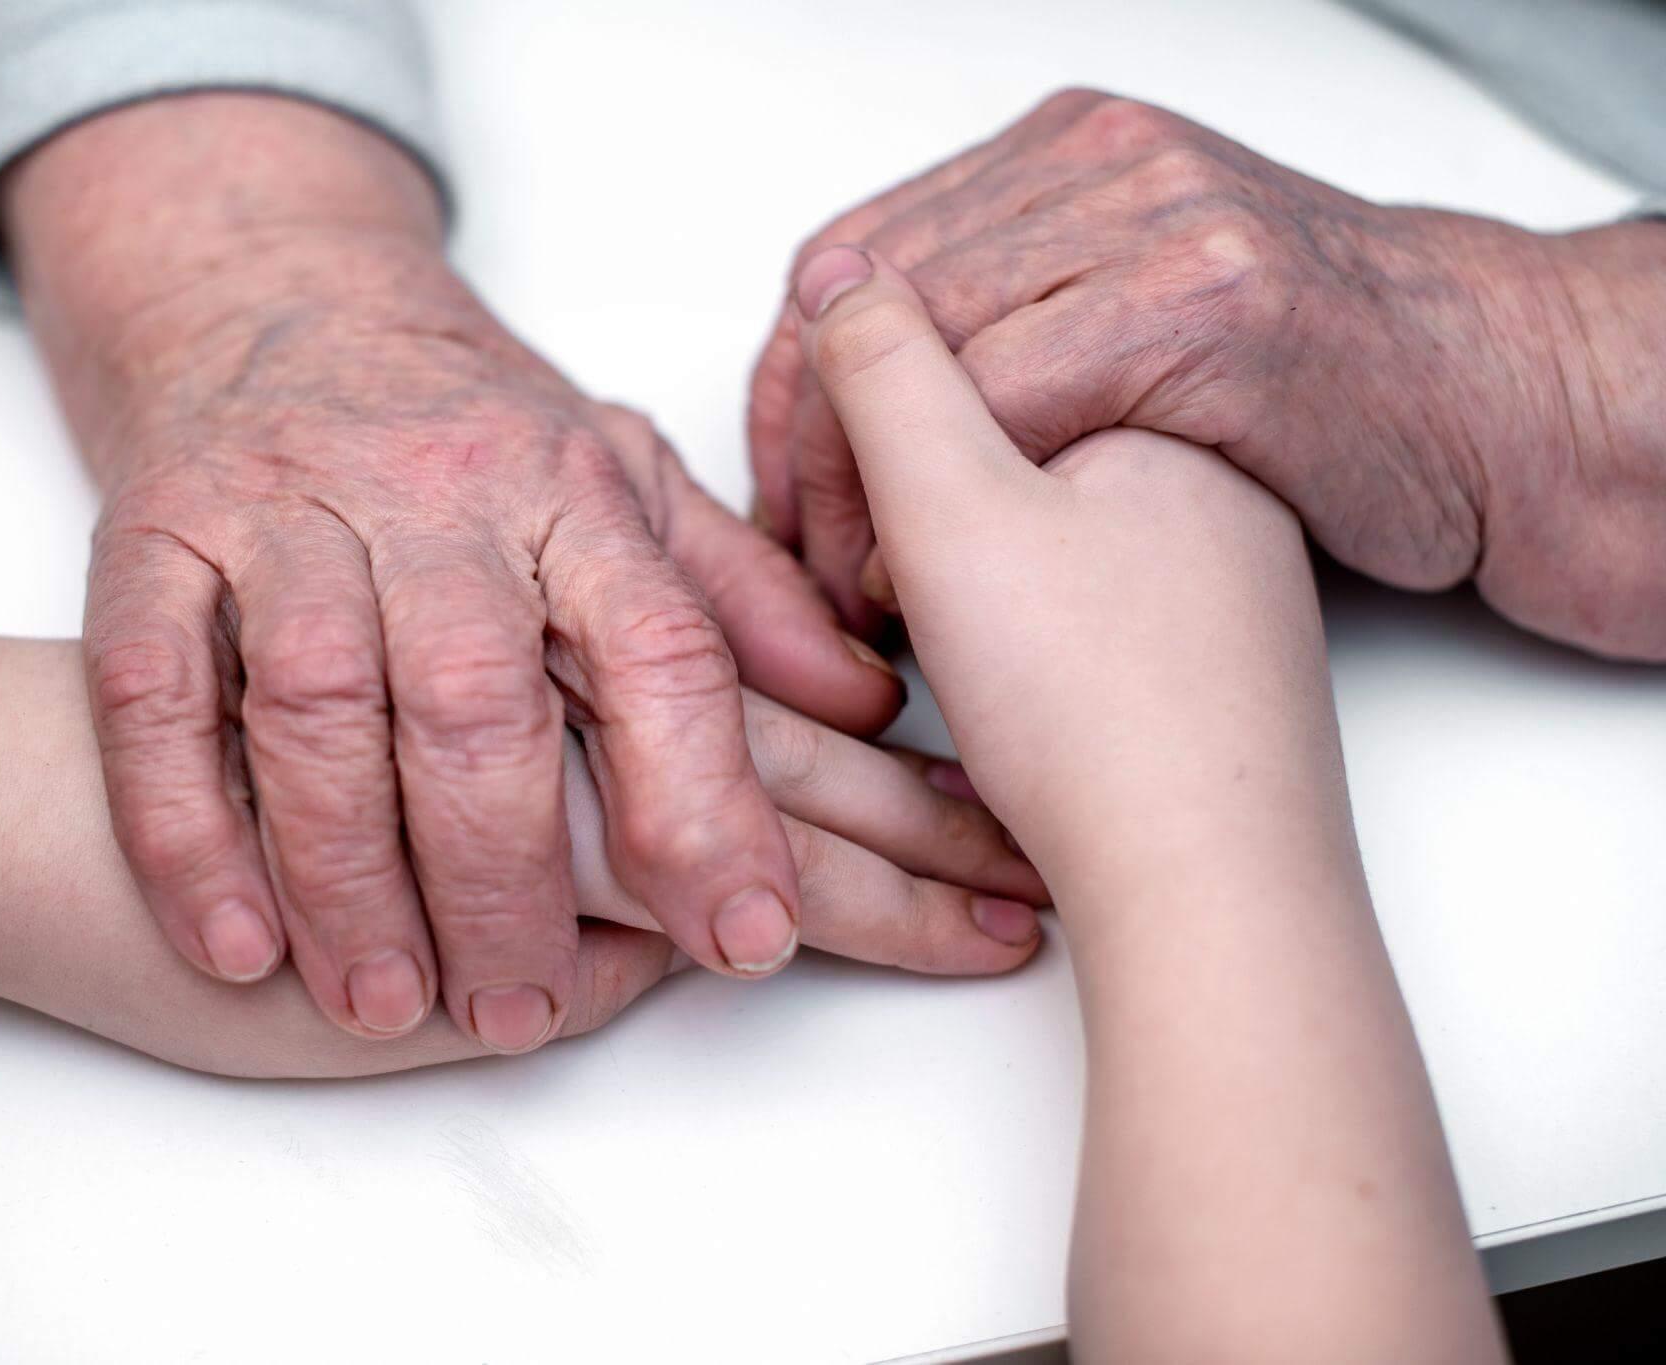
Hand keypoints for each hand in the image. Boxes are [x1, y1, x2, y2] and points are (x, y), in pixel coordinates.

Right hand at [0, 95, 913, 1053]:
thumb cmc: (470, 422)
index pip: (662, 650)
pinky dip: (187, 827)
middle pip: (476, 701)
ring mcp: (284, 511)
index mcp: (575, 492)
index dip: (708, 803)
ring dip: (348, 877)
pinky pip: (155, 692)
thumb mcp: (626, 480)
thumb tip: (875, 704)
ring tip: (389, 1002)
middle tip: (520, 1009)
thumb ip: (738, 599)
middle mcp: (435, 496)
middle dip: (504, 877)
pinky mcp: (153, 535)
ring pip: (315, 708)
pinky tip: (235, 942)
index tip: (751, 938)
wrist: (272, 296)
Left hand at [753, 89, 1665, 657]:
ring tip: (848, 587)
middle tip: (790, 560)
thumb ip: (1008, 314)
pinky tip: (923, 582)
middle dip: (802, 445)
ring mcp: (1159, 217)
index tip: (774, 497)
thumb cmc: (1309, 383)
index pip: (849, 258)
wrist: (1489, 401)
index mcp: (1064, 153)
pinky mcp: (1209, 304)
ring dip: (859, 486)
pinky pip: (1012, 397)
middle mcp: (1101, 160)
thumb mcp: (1132, 313)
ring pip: (922, 344)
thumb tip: (856, 381)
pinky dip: (943, 503)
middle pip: (862, 297)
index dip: (784, 389)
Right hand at [791, 247, 1341, 887]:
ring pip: (1028, 499)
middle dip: (897, 493)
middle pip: (992, 419)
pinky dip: (1008, 599)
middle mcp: (1200, 448)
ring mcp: (1212, 539)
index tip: (830, 539)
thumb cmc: (1099, 716)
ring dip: (946, 549)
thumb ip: (886, 375)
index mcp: (1158, 382)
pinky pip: (1074, 569)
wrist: (1215, 892)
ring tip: (923, 628)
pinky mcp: (1203, 621)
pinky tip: (997, 660)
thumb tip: (840, 271)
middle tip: (861, 586)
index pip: (952, 344)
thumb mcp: (954, 514)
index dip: (852, 438)